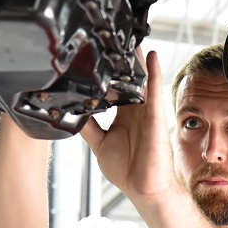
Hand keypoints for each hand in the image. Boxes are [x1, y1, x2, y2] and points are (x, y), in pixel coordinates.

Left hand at [80, 50, 180, 203]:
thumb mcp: (99, 144)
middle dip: (122, 60)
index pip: (113, 88)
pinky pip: (154, 91)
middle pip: (128, 79)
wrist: (143, 188)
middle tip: (112, 38)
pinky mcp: (155, 117)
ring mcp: (146, 112)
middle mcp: (135, 111)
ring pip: (141, 80)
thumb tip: (72, 112)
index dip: (107, 73)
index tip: (97, 55)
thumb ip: (88, 126)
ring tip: (131, 38)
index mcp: (122, 116)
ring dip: (136, 60)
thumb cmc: (127, 170)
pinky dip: (154, 73)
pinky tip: (151, 56)